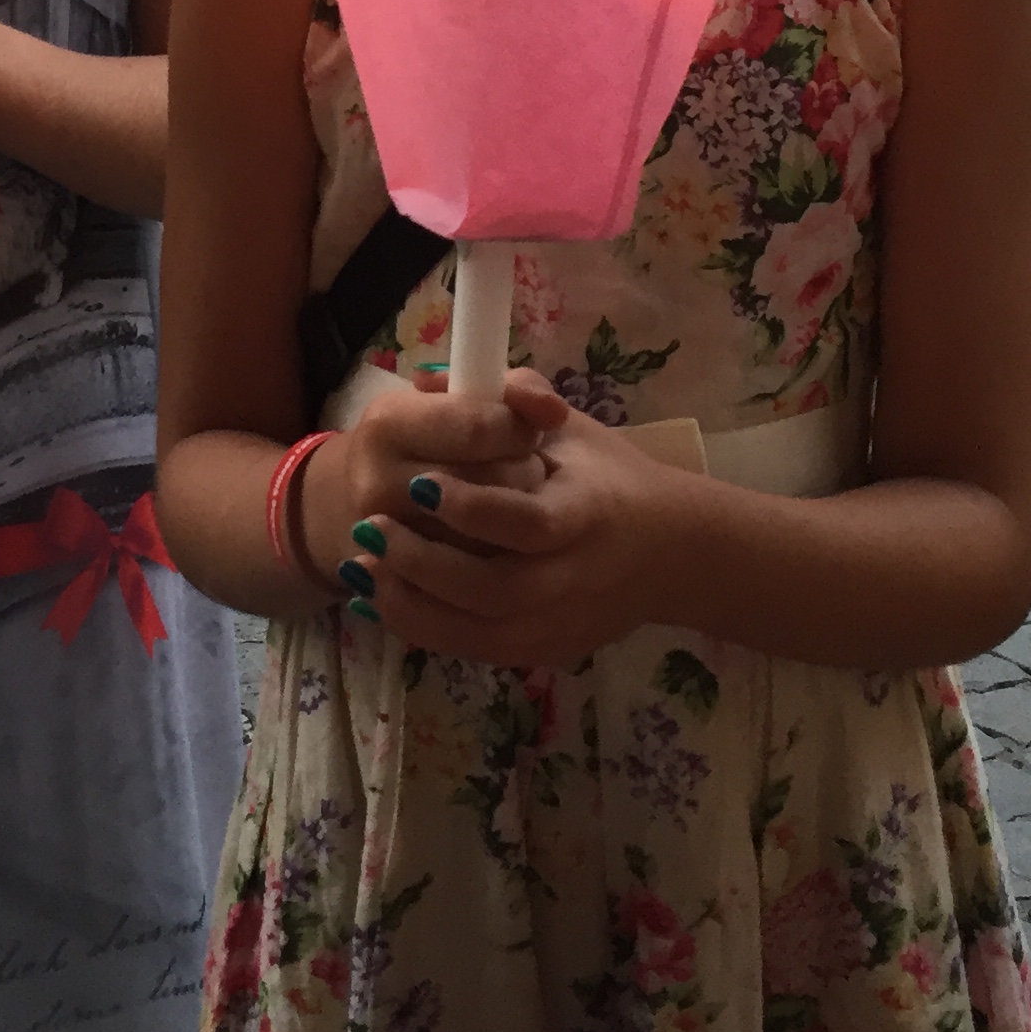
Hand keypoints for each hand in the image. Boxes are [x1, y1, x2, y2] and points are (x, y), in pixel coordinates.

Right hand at [300, 375, 547, 589]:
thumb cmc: (423, 438)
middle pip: (492, 484)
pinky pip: (483, 581)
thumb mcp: (453, 399)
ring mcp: (390, 546)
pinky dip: (506, 558)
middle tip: (524, 467)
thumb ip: (514, 387)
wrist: (355, 503)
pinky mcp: (409, 589)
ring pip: (495, 537)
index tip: (524, 431)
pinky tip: (503, 542)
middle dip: (525, 473)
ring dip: (522, 520)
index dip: (517, 429)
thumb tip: (553, 411)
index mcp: (387, 424)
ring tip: (515, 502)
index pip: (478, 428)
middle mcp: (380, 485)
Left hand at [313, 369, 684, 668]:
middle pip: (494, 589)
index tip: (420, 484)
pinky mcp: (547, 650)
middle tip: (369, 528)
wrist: (670, 552)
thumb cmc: (608, 475)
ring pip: (477, 631)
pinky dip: (422, 628)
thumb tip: (430, 381)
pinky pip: (475, 651)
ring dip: (410, 600)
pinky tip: (378, 600)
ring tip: (359, 566)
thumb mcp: (570, 427)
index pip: (529, 522)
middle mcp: (576, 576)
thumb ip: (507, 398)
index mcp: (589, 512)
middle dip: (423, 562)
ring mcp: (562, 623)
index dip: (472, 509)